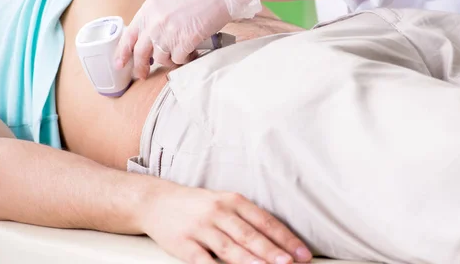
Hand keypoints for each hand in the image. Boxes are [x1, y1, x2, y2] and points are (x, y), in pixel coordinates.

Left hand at [116, 0, 261, 78]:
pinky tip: (194, 52)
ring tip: (183, 53)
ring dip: (171, 60)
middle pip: (140, 52)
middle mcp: (154, 21)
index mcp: (149, 8)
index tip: (120, 63)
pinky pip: (179, 59)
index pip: (129, 35)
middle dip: (141, 67)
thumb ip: (158, 16)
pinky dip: (186, 59)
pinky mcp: (184, 41)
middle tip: (143, 75)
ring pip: (161, 58)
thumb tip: (153, 37)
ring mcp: (168, 32)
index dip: (123, 52)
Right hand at [140, 186, 312, 263]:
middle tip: (290, 263)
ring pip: (229, 247)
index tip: (302, 253)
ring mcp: (201, 227)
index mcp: (234, 200)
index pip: (265, 221)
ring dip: (250, 260)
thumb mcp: (225, 202)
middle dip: (272, 251)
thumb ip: (247, 218)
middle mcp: (219, 211)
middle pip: (250, 234)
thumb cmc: (198, 205)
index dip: (285, 238)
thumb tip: (277, 240)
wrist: (157, 201)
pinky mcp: (184, 243)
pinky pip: (203, 260)